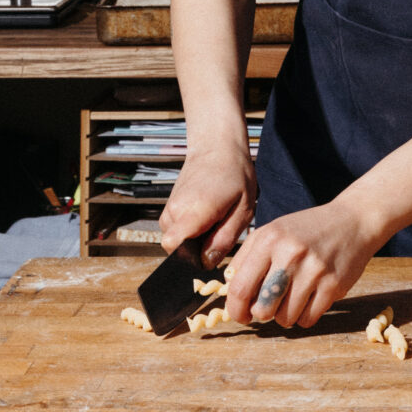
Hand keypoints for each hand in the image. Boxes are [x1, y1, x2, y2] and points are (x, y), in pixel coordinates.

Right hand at [159, 141, 255, 264]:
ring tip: (215, 220)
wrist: (217, 148)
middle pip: (177, 249)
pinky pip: (176, 232)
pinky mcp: (168, 208)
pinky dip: (190, 231)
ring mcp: (169, 209)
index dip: (190, 259)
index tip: (209, 253)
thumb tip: (206, 263)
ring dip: (194, 240)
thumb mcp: (242, 208)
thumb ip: (224, 238)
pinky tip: (206, 216)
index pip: (174, 246)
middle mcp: (175, 210)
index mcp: (194, 210)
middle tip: (219, 230)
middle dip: (197, 250)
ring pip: (176, 242)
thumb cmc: (235, 174)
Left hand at [223, 194, 383, 329]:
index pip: (240, 288)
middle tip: (269, 306)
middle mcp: (290, 254)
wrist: (353, 221)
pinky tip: (309, 299)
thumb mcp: (273, 232)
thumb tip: (229, 290)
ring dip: (285, 315)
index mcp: (269, 240)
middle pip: (262, 309)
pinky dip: (305, 316)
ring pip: (285, 318)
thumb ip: (247, 258)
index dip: (236, 309)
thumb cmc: (307, 230)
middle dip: (263, 314)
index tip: (241, 315)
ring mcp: (314, 270)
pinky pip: (308, 319)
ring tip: (292, 298)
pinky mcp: (333, 285)